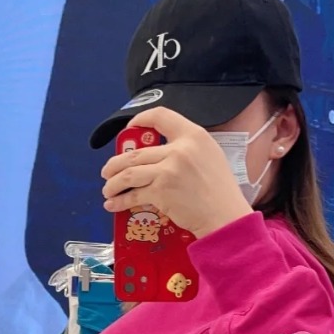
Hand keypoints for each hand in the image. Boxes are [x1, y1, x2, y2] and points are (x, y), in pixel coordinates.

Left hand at [101, 107, 252, 238]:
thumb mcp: (210, 155)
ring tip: (108, 188)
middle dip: (115, 163)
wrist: (225, 217)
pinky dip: (119, 201)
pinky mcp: (161, 192)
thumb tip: (159, 150)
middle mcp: (179, 149)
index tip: (129, 130)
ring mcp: (168, 170)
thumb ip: (186, 147)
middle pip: (136, 152)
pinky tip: (113, 204)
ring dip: (113, 182)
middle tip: (108, 171)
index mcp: (193, 135)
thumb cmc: (220, 190)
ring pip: (128, 173)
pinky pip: (132, 195)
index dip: (140, 120)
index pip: (161, 116)